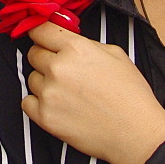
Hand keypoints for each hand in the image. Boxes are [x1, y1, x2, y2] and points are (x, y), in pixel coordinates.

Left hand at [22, 22, 164, 163]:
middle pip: (33, 53)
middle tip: (63, 70)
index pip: (40, 30)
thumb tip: (67, 42)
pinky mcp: (44, 117)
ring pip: (32, 78)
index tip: (42, 38)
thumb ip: (86, 44)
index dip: (41, 33)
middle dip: (45, 58)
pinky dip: (38, 103)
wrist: (136, 133)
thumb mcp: (115, 54)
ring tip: (67, 93)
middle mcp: (58, 67)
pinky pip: (27, 102)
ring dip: (44, 82)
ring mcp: (49, 93)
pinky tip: (56, 106)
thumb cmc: (131, 94)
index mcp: (76, 48)